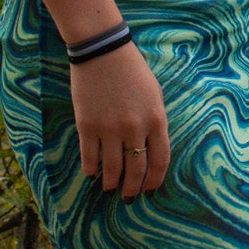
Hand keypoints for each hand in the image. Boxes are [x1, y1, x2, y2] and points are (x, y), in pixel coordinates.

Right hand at [70, 43, 169, 196]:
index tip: (150, 189)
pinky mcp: (87, 125)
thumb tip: (151, 149)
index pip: (160, 161)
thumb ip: (155, 122)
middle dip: (133, 188)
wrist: (102, 51)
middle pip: (136, 169)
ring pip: (112, 168)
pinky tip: (92, 174)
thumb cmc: (132, 71)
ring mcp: (110, 128)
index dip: (155, 180)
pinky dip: (91, 170)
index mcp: (156, 120)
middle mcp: (135, 128)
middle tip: (129, 197)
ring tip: (110, 188)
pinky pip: (89, 157)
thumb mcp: (155, 95)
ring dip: (112, 183)